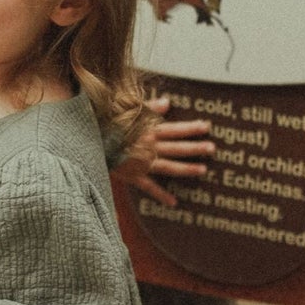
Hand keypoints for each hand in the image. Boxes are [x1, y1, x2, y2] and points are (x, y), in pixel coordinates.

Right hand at [115, 94, 216, 208]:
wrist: (91, 140)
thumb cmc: (109, 124)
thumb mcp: (129, 112)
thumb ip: (150, 108)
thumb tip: (167, 102)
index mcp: (148, 130)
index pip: (175, 129)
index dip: (191, 128)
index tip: (207, 127)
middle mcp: (149, 146)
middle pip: (177, 147)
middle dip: (196, 147)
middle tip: (213, 148)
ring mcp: (143, 162)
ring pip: (169, 166)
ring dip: (186, 168)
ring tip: (203, 170)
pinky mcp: (133, 175)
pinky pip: (150, 187)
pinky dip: (161, 195)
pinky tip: (174, 202)